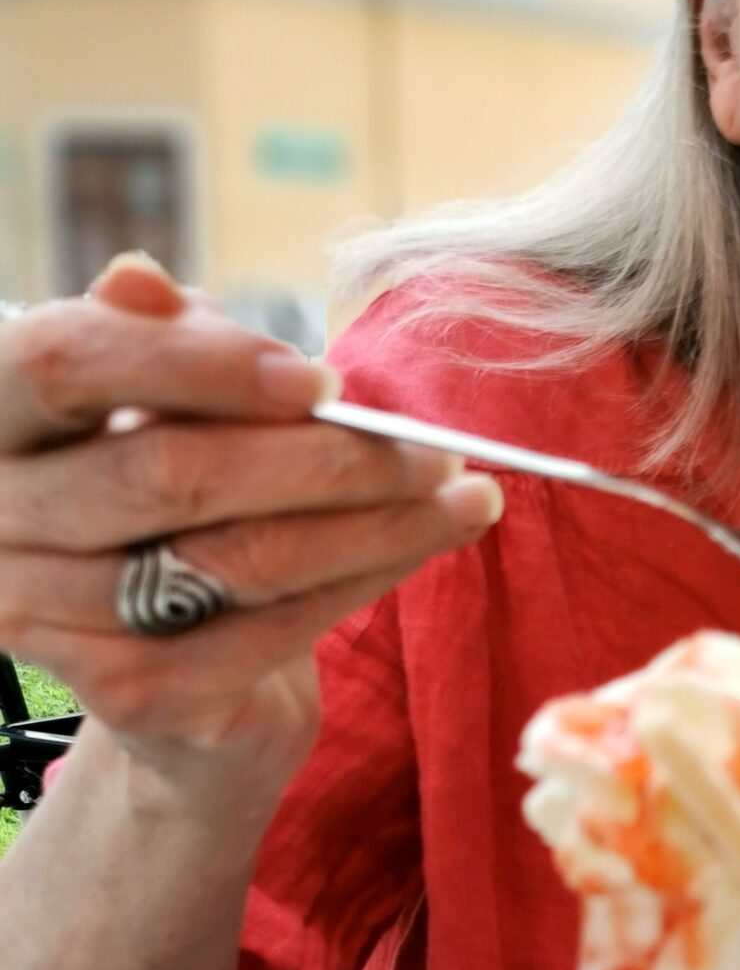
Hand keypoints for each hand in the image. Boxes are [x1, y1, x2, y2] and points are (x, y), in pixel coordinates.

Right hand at [0, 258, 500, 806]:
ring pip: (239, 557)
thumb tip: (140, 278)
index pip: (65, 363)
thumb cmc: (174, 499)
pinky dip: (362, 582)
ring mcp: (46, 614)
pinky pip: (269, 628)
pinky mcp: (127, 691)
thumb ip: (162, 342)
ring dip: (375, 526)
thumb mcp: (168, 402)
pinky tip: (421, 549)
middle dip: (325, 458)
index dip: (197, 364)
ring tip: (464, 497)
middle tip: (433, 449)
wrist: (173, 675)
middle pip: (171, 472)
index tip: (319, 378)